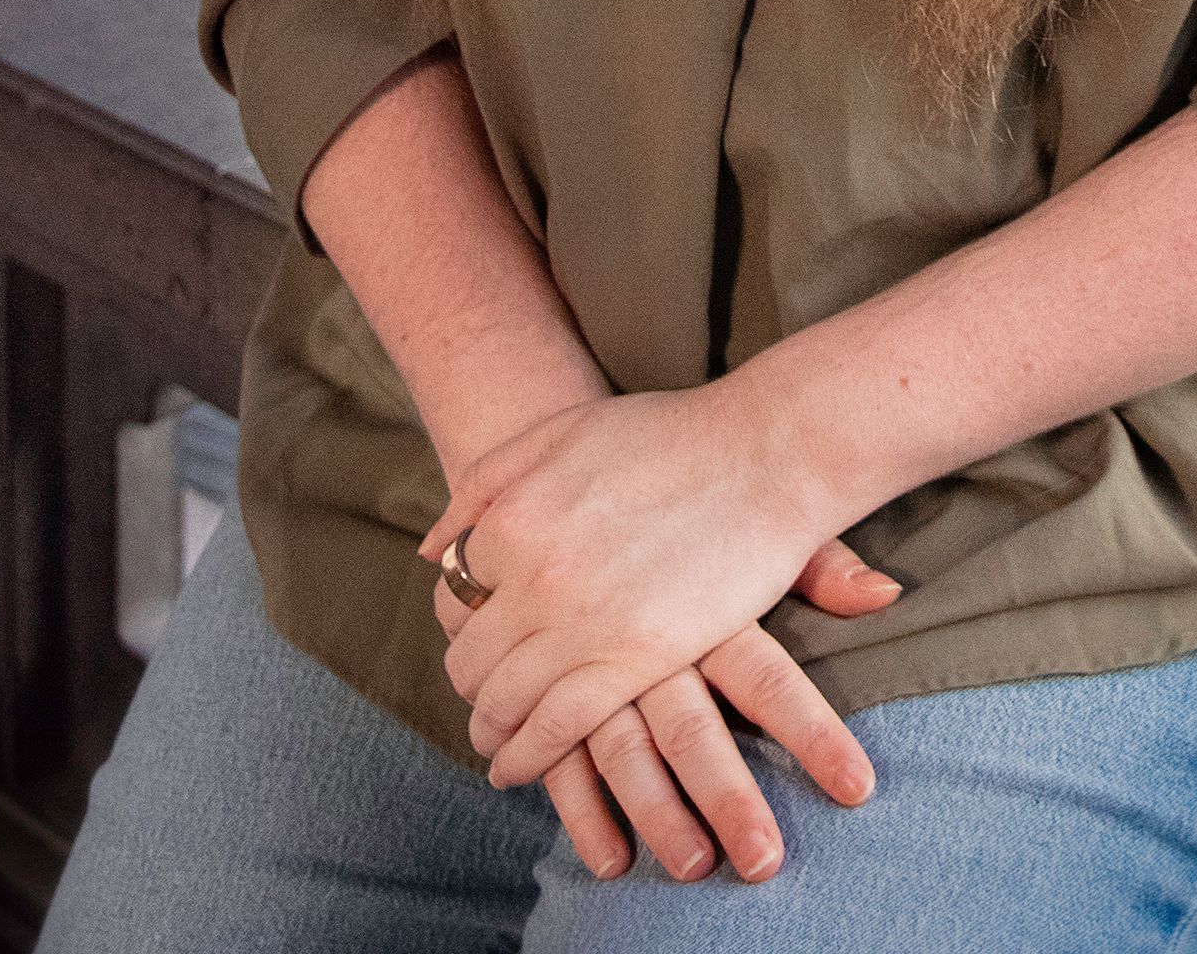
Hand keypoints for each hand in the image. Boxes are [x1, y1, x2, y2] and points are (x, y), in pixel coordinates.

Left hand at [418, 385, 874, 793]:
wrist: (764, 455)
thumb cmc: (668, 436)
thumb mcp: (561, 431)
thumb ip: (486, 484)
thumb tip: (433, 551)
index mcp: (513, 517)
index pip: (454, 594)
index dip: (462, 621)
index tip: (477, 635)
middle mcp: (534, 574)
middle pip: (470, 657)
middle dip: (471, 683)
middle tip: (485, 694)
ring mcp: (581, 622)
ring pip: (503, 702)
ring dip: (490, 728)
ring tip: (496, 739)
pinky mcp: (632, 661)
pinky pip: (553, 730)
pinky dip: (526, 757)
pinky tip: (518, 765)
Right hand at [447, 543, 894, 884]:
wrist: (554, 460)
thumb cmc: (676, 499)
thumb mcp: (750, 516)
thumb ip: (816, 561)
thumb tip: (887, 592)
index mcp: (705, 599)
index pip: (767, 677)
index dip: (813, 733)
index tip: (856, 789)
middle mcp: (642, 630)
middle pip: (690, 730)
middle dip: (729, 799)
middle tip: (766, 862)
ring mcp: (582, 656)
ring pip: (620, 750)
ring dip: (657, 816)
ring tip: (697, 869)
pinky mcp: (537, 676)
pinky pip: (554, 751)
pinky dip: (579, 808)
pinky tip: (610, 861)